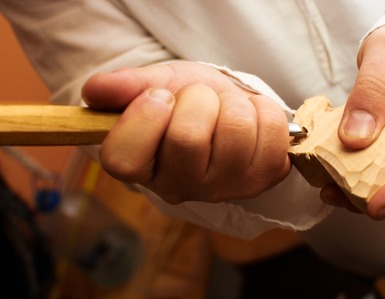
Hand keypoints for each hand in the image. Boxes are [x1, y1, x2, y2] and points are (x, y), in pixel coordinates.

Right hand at [82, 61, 290, 203]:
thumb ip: (125, 87)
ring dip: (233, 104)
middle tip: (200, 101)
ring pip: (235, 131)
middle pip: (187, 138)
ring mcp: (225, 188)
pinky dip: (264, 111)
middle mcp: (181, 187)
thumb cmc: (186, 100)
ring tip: (226, 110)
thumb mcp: (153, 85)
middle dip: (198, 100)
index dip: (144, 118)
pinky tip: (252, 120)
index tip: (160, 97)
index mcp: (142, 168)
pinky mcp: (263, 179)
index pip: (125, 160)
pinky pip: (272, 131)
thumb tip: (95, 91)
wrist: (225, 108)